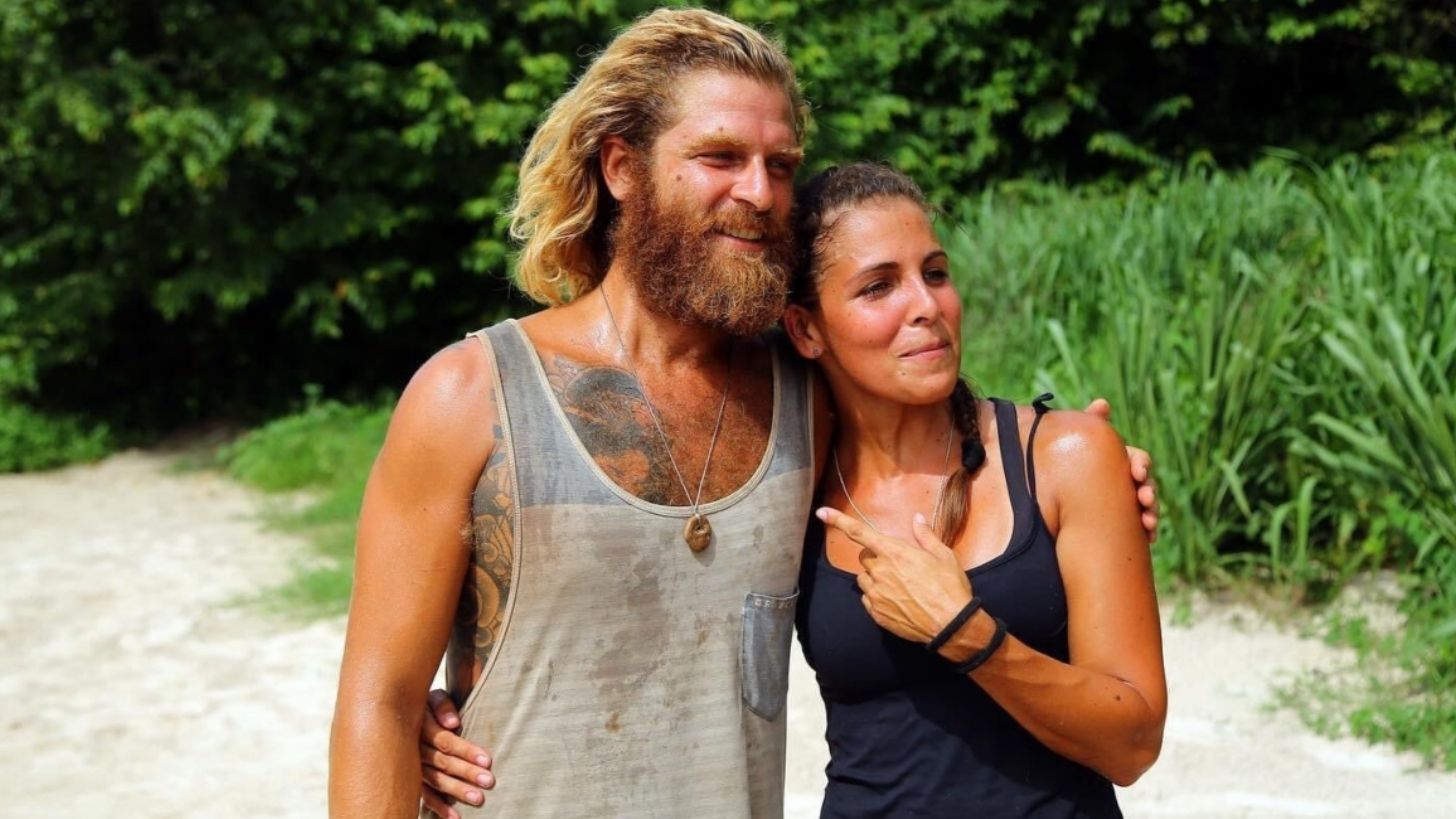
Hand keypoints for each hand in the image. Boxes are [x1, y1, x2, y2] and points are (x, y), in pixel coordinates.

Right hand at [419, 689, 493, 817]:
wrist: (398, 711)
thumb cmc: (425, 704)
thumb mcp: (432, 697)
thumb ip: (443, 706)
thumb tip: (453, 724)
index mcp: (420, 726)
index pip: (445, 741)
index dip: (466, 750)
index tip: (487, 761)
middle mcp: (414, 748)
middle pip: (442, 763)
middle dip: (467, 773)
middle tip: (489, 782)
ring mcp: (412, 766)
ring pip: (435, 780)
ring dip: (456, 791)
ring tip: (478, 799)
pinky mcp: (412, 780)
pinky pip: (424, 795)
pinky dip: (439, 807)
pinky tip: (455, 817)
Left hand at [817, 507, 971, 643]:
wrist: (951, 625)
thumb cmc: (949, 587)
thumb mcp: (943, 555)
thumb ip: (925, 535)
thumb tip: (916, 519)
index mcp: (894, 553)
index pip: (859, 532)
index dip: (838, 520)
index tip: (821, 513)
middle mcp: (879, 572)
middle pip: (864, 557)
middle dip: (877, 557)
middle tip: (897, 564)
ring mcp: (876, 594)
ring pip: (864, 579)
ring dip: (875, 577)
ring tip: (899, 585)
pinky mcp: (876, 613)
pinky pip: (868, 599)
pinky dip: (877, 596)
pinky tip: (897, 600)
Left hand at [1083, 398, 1159, 542]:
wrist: (1053, 499)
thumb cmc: (1069, 464)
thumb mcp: (1077, 444)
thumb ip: (1090, 425)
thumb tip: (1103, 403)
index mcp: (1119, 461)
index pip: (1137, 459)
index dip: (1140, 465)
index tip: (1137, 473)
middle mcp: (1127, 481)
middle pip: (1147, 484)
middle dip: (1149, 491)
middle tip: (1144, 499)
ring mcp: (1128, 502)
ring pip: (1148, 506)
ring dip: (1152, 512)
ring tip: (1148, 521)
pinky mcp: (1125, 523)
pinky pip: (1142, 527)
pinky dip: (1148, 531)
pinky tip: (1149, 536)